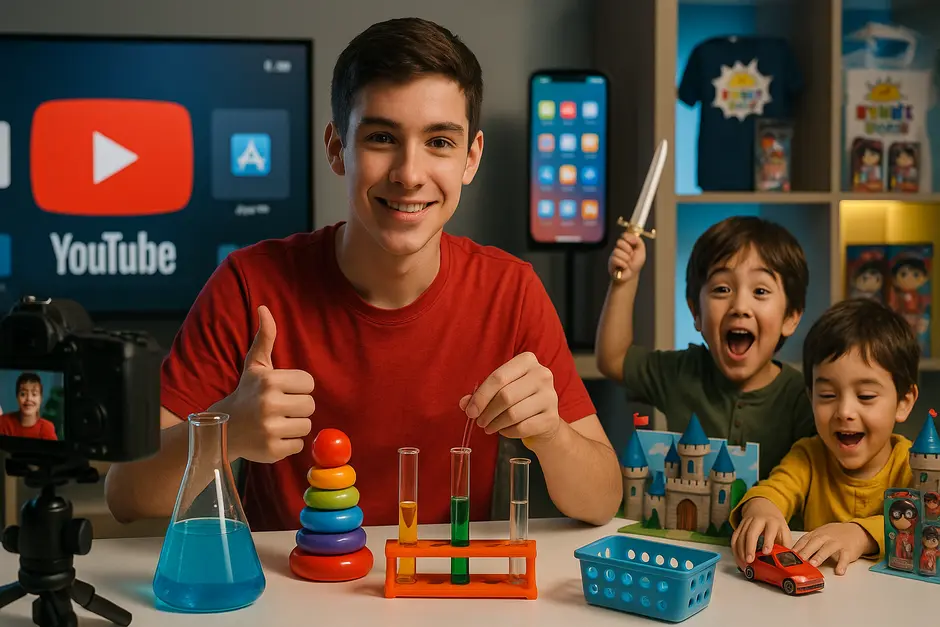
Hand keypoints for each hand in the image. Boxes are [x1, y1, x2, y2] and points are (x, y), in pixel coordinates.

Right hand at [221, 305, 314, 462]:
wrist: (223, 429)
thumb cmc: (246, 393)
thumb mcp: (255, 365)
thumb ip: (265, 337)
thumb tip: (264, 308)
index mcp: (270, 380)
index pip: (309, 383)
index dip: (298, 388)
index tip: (281, 391)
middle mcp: (269, 404)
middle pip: (310, 405)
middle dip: (297, 407)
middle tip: (278, 408)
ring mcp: (270, 429)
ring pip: (306, 425)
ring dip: (294, 425)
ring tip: (275, 422)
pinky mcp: (272, 450)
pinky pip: (298, 445)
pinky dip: (288, 443)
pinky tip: (272, 437)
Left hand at [459, 352, 560, 446]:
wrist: (545, 418)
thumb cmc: (519, 399)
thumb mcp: (501, 389)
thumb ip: (481, 394)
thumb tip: (464, 403)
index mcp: (527, 361)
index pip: (498, 377)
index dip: (480, 396)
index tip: (470, 411)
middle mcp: (542, 374)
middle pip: (505, 396)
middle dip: (487, 412)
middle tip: (479, 421)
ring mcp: (550, 396)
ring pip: (513, 413)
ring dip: (495, 424)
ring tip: (489, 427)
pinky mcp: (551, 417)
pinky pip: (522, 427)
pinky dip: (508, 432)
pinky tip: (505, 430)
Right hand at [608, 231, 645, 282]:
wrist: (632, 275)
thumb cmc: (636, 263)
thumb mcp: (641, 250)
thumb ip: (638, 240)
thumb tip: (628, 237)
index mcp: (625, 243)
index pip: (624, 235)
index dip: (629, 240)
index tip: (633, 246)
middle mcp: (618, 248)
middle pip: (619, 242)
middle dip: (628, 250)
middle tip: (631, 256)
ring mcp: (613, 254)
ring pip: (617, 251)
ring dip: (626, 259)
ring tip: (628, 263)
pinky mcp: (611, 262)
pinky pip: (615, 259)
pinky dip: (623, 264)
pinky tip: (624, 267)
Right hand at [731, 497, 791, 566]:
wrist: (762, 508)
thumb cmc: (774, 524)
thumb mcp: (784, 531)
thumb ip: (784, 545)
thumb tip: (786, 561)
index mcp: (772, 522)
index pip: (769, 531)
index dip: (768, 541)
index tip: (766, 552)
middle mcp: (758, 520)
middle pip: (751, 533)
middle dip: (749, 547)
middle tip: (750, 560)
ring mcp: (747, 523)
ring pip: (740, 536)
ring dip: (741, 551)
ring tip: (744, 564)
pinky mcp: (739, 526)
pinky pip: (734, 538)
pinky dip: (735, 550)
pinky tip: (738, 559)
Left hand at [791, 522, 871, 574]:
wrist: (855, 531)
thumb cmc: (834, 535)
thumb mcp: (819, 535)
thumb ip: (807, 543)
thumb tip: (792, 554)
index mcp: (816, 534)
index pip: (804, 540)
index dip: (796, 548)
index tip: (788, 556)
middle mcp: (825, 538)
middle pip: (814, 544)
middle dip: (805, 552)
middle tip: (798, 560)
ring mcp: (837, 544)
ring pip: (827, 549)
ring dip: (820, 557)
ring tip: (813, 564)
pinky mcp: (848, 551)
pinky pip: (845, 558)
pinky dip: (842, 564)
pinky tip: (839, 571)